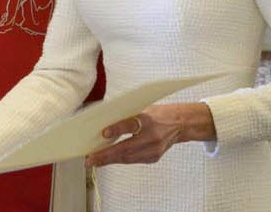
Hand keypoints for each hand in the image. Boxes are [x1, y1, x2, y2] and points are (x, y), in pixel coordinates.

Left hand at [85, 102, 214, 167]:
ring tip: (94, 161)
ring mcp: (154, 149)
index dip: (117, 129)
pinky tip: (108, 160)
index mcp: (148, 119)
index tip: (103, 132)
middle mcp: (152, 136)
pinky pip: (133, 160)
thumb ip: (126, 116)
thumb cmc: (157, 114)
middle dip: (106, 155)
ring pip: (128, 158)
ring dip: (109, 160)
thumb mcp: (142, 108)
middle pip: (127, 148)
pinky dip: (120, 160)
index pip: (131, 124)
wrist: (179, 124)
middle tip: (90, 159)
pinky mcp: (154, 157)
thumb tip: (104, 122)